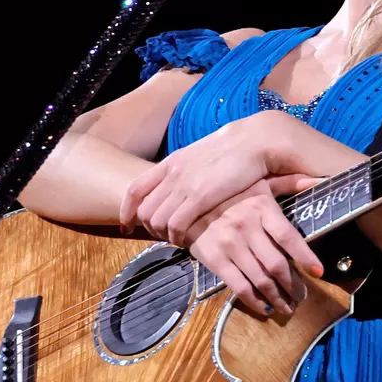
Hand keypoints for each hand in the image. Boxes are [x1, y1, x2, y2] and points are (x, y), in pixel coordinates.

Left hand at [118, 112, 300, 244]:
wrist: (254, 141)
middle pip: (144, 209)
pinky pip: (176, 225)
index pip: (135, 189)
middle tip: (159, 236)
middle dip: (146, 228)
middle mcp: (172, 173)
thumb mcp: (201, 157)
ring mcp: (185, 185)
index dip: (127, 210)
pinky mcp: (200, 197)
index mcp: (171, 162)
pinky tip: (187, 240)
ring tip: (176, 239)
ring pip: (156, 220)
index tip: (127, 224)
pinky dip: (177, 237)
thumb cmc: (234, 151)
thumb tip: (178, 185)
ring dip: (163, 235)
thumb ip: (186, 171)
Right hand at [182, 176, 325, 316]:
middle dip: (293, 286)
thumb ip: (288, 182)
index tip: (318, 272)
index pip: (289, 237)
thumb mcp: (258, 182)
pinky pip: (238, 286)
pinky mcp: (214, 258)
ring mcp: (229, 244)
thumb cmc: (230, 192)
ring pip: (260, 279)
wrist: (187, 201)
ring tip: (288, 306)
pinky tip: (265, 307)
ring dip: (278, 298)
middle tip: (301, 297)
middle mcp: (247, 226)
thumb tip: (318, 179)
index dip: (306, 257)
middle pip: (277, 264)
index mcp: (261, 206)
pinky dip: (255, 301)